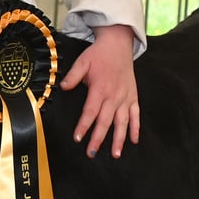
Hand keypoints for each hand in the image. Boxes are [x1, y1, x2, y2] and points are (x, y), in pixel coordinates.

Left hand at [59, 23, 139, 158]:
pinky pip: (136, 115)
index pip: (90, 112)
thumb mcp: (82, 61)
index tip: (78, 138)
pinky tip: (134, 140)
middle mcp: (114, 96)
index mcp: (100, 89)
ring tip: (115, 154)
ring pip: (122, 122)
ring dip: (119, 139)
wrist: (118, 45)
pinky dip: (136, 128)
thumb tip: (63, 87)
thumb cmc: (99, 55)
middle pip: (105, 121)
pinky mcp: (133, 97)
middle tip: (91, 152)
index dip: (84, 125)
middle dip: (98, 138)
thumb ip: (73, 76)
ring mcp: (125, 98)